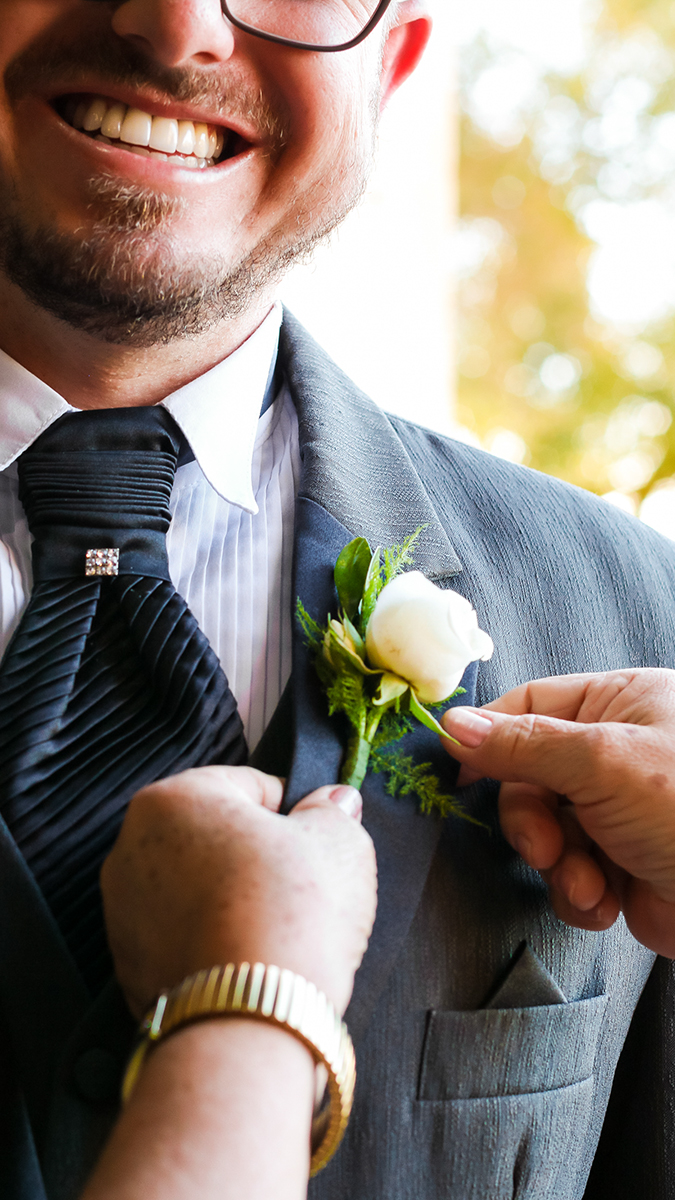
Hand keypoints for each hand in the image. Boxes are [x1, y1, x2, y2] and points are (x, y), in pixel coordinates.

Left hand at [101, 767, 376, 1017]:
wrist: (249, 1022)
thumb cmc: (292, 916)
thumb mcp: (340, 843)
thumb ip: (335, 810)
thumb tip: (336, 802)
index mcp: (175, 797)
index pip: (249, 784)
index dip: (295, 811)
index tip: (317, 840)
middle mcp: (131, 846)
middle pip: (216, 836)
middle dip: (257, 856)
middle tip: (302, 887)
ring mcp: (123, 910)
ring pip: (197, 888)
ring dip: (233, 899)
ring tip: (278, 931)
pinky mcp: (127, 966)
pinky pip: (183, 937)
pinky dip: (213, 942)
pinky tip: (251, 961)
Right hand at [440, 668, 674, 956]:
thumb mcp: (603, 761)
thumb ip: (523, 743)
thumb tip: (453, 725)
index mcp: (622, 703)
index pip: (533, 705)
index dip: (491, 737)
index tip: (459, 772)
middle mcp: (618, 753)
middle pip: (529, 775)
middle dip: (531, 820)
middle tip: (545, 847)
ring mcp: (619, 812)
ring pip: (545, 831)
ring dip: (557, 864)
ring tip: (589, 880)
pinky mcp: (621, 866)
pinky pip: (569, 875)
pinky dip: (579, 893)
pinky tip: (607, 900)